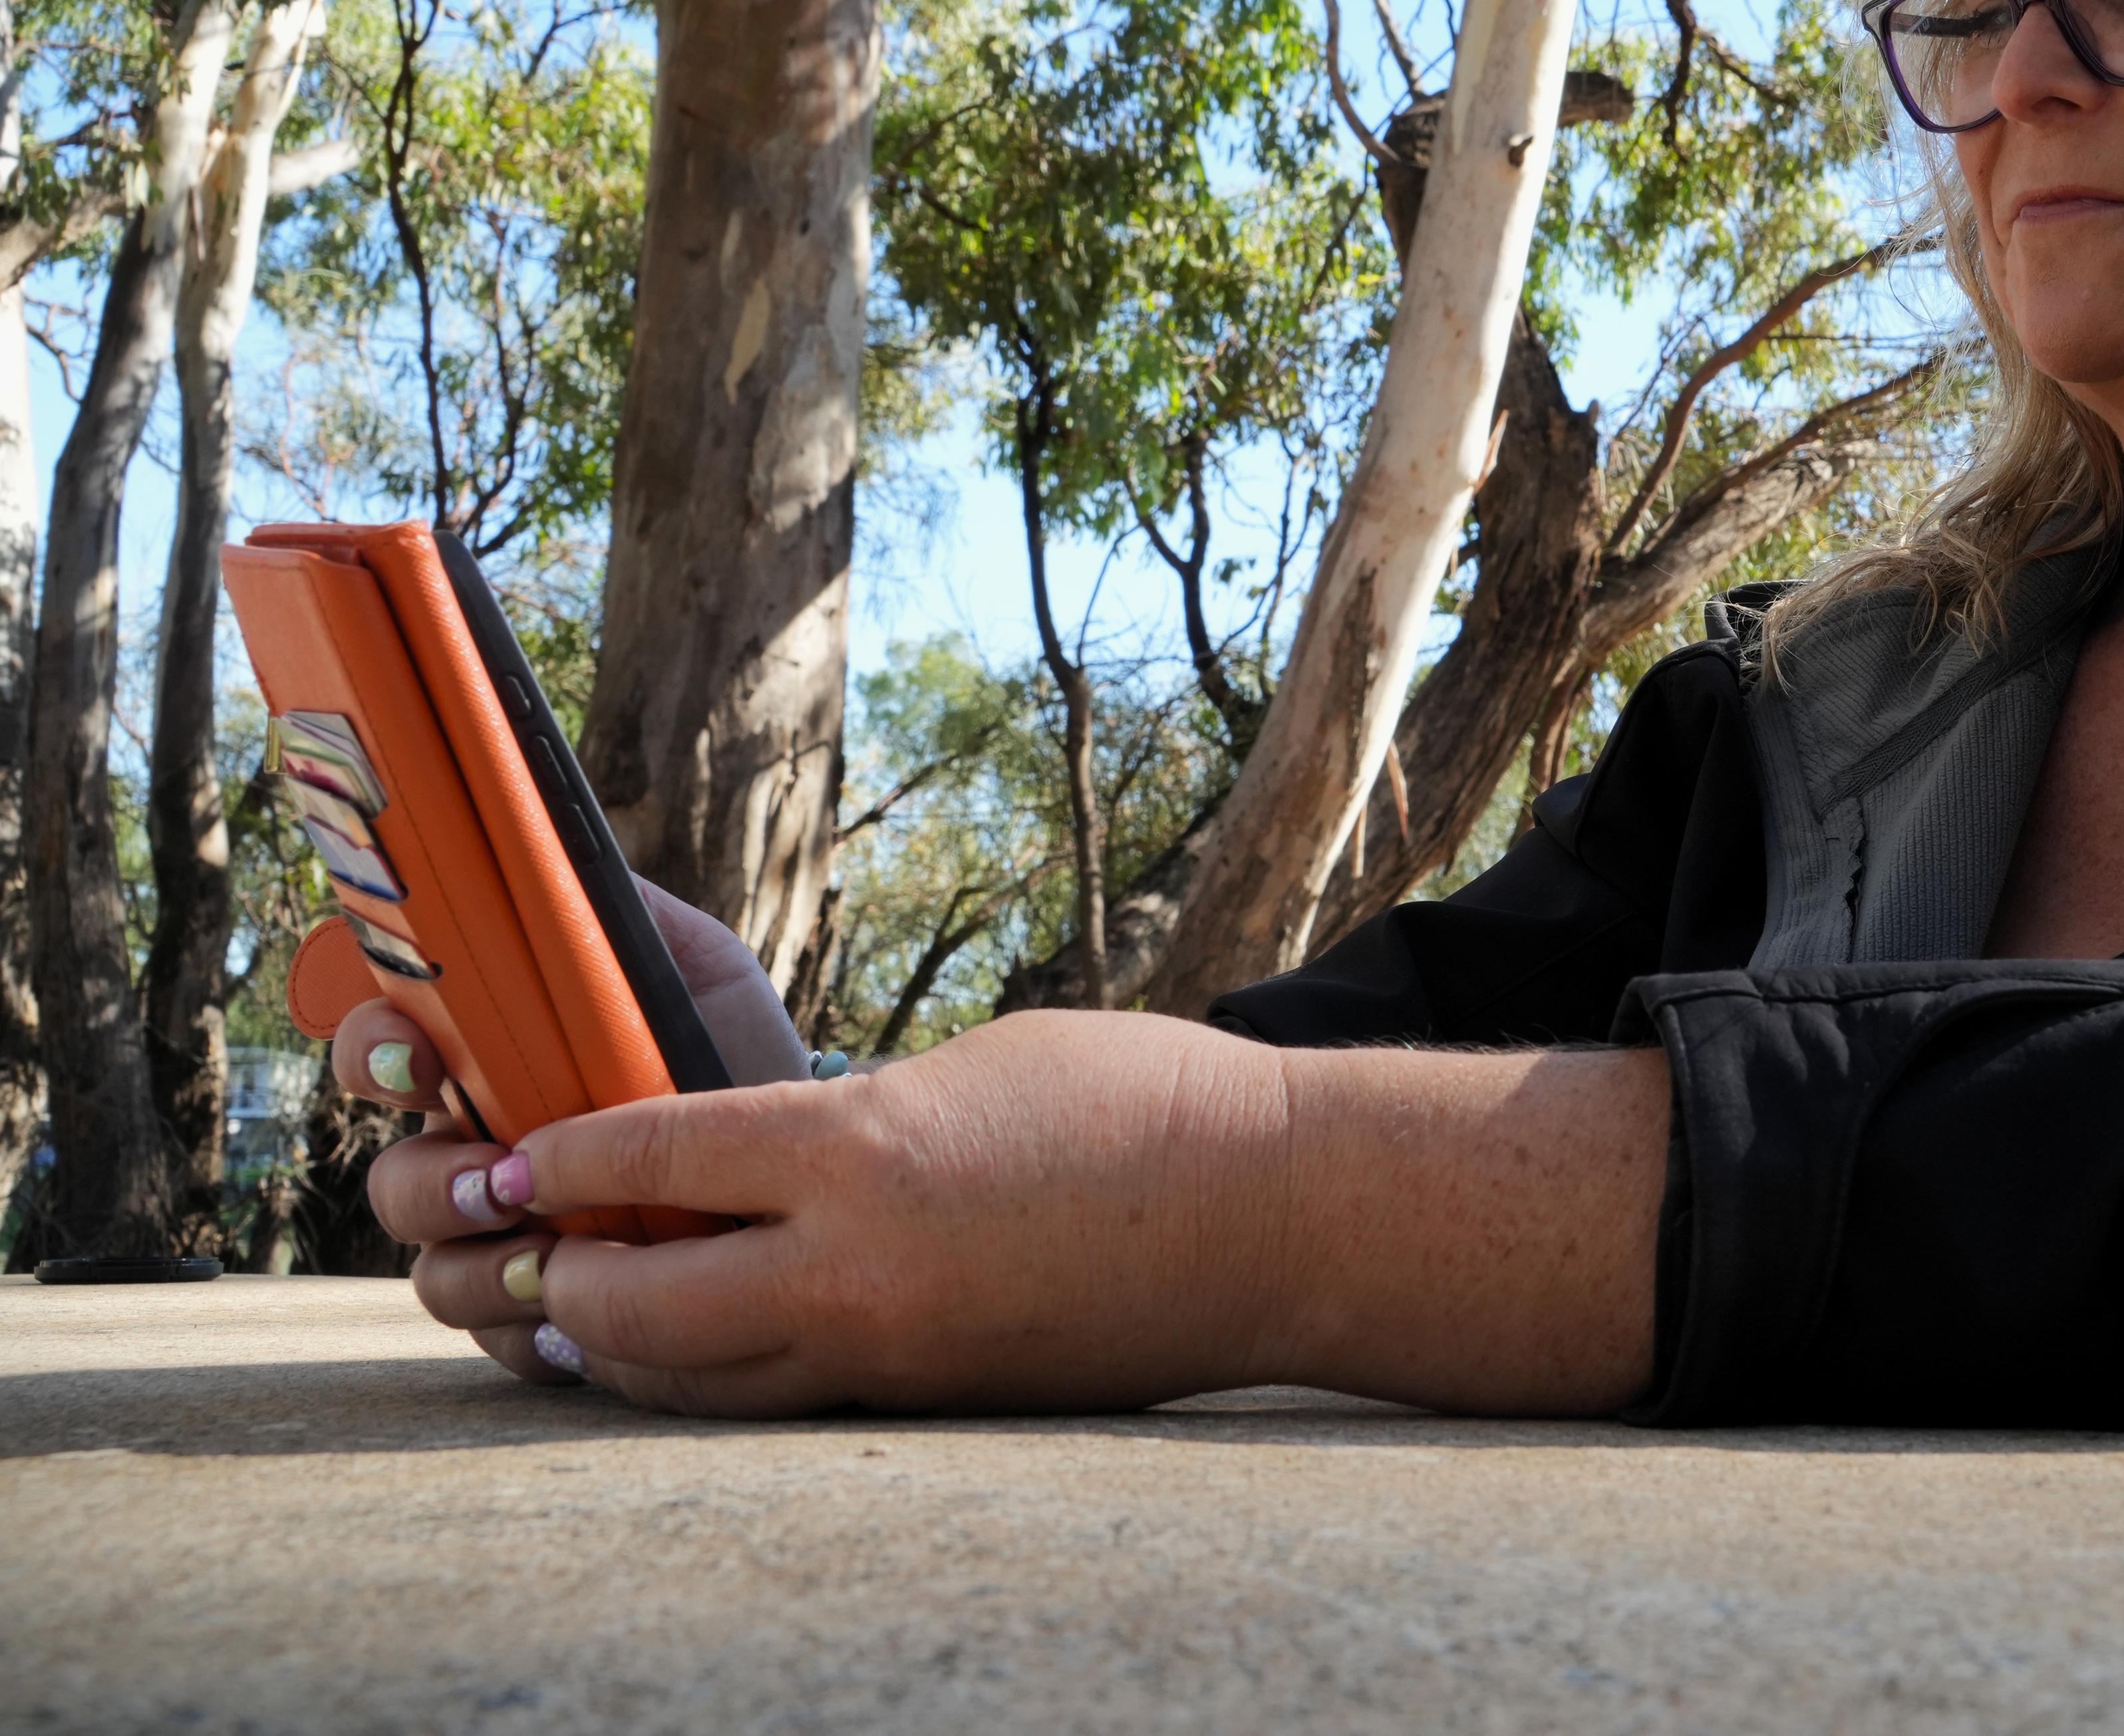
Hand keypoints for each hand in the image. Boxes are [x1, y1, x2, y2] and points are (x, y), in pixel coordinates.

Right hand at [327, 881, 810, 1382]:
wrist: (812, 1166)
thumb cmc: (735, 1057)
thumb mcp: (692, 969)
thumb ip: (614, 918)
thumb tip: (545, 862)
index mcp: (494, 1072)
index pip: (386, 1052)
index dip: (374, 1050)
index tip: (417, 1057)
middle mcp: (483, 1159)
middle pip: (395, 1183)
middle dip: (428, 1184)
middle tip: (496, 1180)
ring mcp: (507, 1247)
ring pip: (433, 1274)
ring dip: (474, 1269)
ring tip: (548, 1256)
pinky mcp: (552, 1323)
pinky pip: (500, 1346)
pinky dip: (529, 1333)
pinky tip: (579, 1318)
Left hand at [336, 893, 1667, 1415]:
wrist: (1287, 1213)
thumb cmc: (1148, 1102)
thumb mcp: (975, 1065)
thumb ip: (854, 1115)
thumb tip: (768, 1151)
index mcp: (865, 1152)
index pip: (650, 1156)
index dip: (557, 1156)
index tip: (505, 1152)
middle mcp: (857, 1270)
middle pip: (629, 1304)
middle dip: (543, 1279)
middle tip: (494, 1248)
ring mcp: (895, 1355)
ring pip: (690, 1377)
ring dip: (606, 1347)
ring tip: (554, 1314)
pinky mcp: (935, 1401)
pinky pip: (776, 1399)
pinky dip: (703, 1377)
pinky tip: (681, 1351)